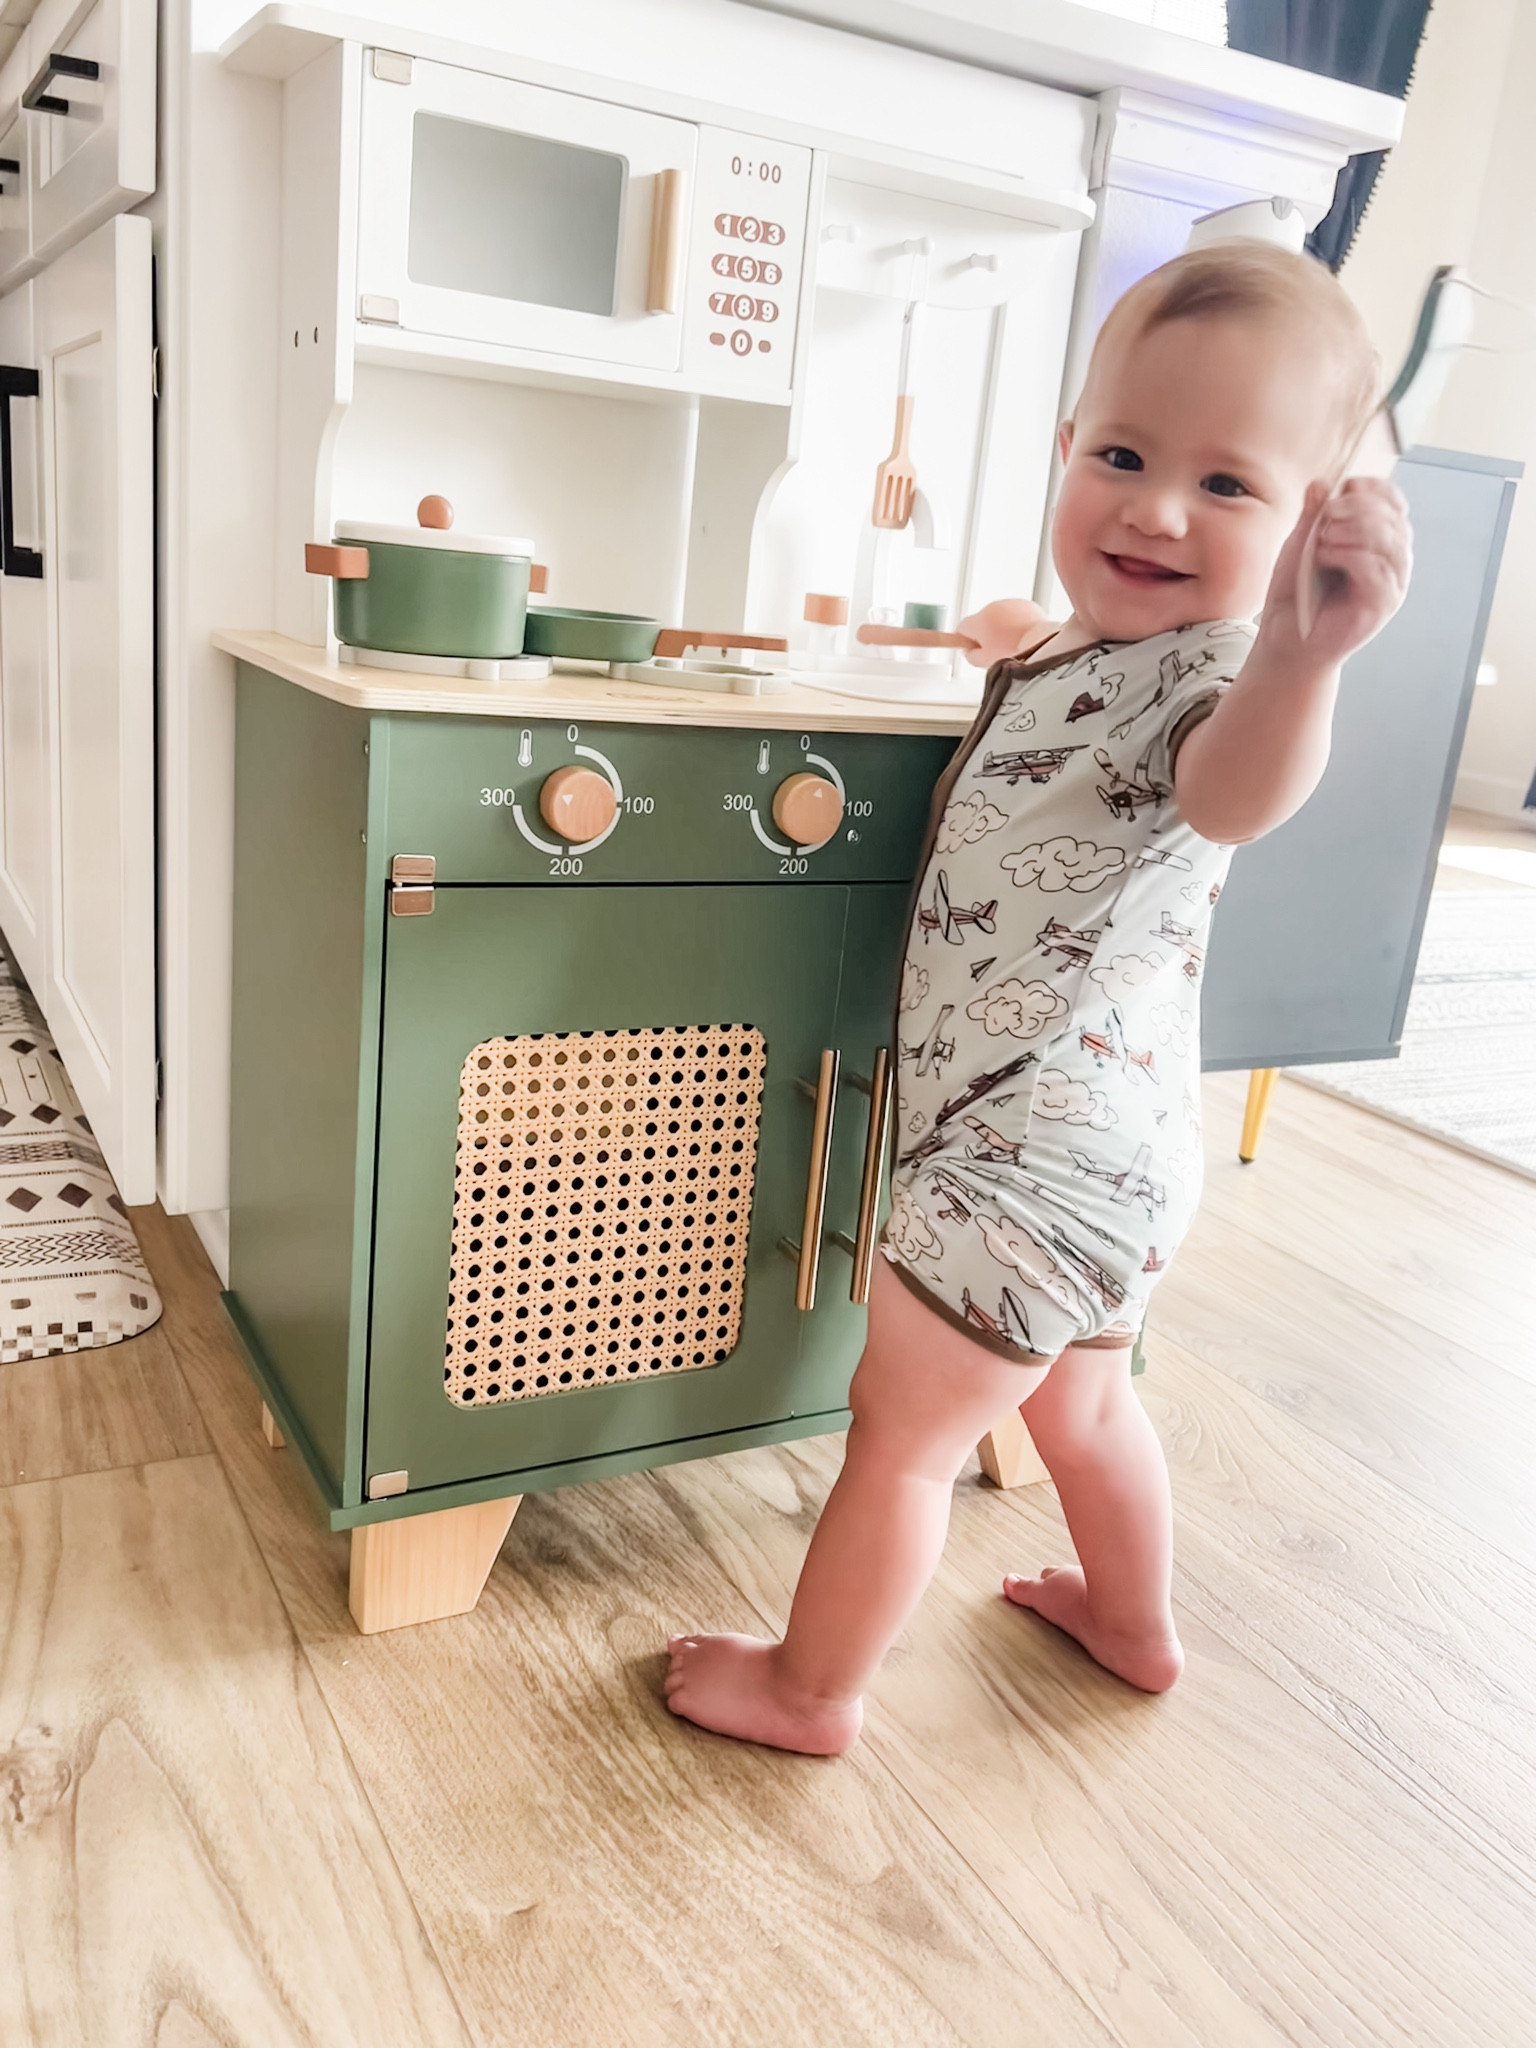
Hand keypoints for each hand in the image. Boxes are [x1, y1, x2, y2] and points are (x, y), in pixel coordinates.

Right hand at [956, 597, 1052, 668]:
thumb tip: (971, 651)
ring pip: (998, 615)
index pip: (961, 627)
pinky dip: (1016, 622)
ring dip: (1001, 626)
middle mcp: (992, 608)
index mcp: (979, 621)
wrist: (1042, 644)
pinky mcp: (1025, 604)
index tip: (970, 647)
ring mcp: (1009, 604)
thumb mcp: (984, 662)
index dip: (965, 640)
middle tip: (995, 649)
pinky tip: (1021, 635)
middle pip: (981, 620)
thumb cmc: (1015, 652)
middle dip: (985, 633)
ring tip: (1011, 643)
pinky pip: (1015, 613)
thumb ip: (971, 655)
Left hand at [1262, 476, 1412, 666]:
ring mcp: (1392, 583)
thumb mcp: (1301, 546)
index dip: (1372, 488)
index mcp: (1379, 541)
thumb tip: (1321, 484)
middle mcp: (1393, 560)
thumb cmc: (1296, 597)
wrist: (1286, 642)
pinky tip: (1325, 557)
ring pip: (1389, 538)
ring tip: (1322, 539)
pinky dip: (1349, 554)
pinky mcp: (1383, 604)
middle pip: (1393, 516)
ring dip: (1353, 529)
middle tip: (1324, 517)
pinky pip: (1377, 568)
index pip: (1393, 502)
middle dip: (1357, 507)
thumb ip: (1313, 516)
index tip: (1343, 488)